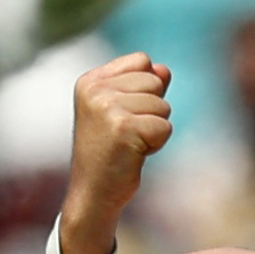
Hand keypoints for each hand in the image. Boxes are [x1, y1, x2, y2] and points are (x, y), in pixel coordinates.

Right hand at [62, 49, 169, 253]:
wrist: (93, 193)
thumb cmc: (110, 152)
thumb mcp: (122, 111)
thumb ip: (142, 86)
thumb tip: (164, 69)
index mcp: (90, 80)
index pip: (142, 60)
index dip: (145, 89)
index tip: (124, 115)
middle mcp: (95, 90)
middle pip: (155, 81)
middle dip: (152, 110)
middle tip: (127, 134)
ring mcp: (107, 107)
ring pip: (163, 105)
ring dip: (154, 128)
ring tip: (129, 144)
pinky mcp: (123, 128)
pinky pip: (164, 127)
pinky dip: (156, 144)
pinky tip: (133, 154)